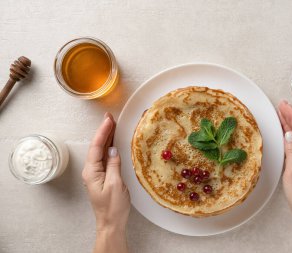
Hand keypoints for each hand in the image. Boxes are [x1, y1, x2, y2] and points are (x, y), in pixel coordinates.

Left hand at [82, 113, 129, 232]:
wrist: (111, 223)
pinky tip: (113, 141)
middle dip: (103, 131)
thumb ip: (113, 165)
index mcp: (92, 171)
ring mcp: (96, 173)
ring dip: (106, 137)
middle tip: (109, 117)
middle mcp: (92, 170)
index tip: (109, 120)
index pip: (97, 147)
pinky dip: (109, 147)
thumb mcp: (115, 184)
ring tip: (112, 124)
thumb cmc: (113, 207)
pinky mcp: (103, 176)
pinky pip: (105, 157)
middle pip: (97, 146)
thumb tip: (113, 149)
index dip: (103, 132)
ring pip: (100, 151)